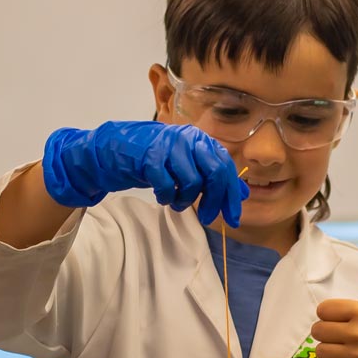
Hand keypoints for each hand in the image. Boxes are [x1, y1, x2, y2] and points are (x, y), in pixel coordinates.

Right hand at [41, 121, 248, 225]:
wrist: (114, 149)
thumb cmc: (153, 159)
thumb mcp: (187, 166)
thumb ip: (213, 176)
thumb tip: (243, 193)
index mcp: (200, 140)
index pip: (226, 168)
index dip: (232, 195)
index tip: (233, 218)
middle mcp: (188, 139)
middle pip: (215, 173)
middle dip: (215, 201)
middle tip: (208, 218)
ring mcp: (168, 147)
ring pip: (192, 182)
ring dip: (185, 200)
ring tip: (176, 202)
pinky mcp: (150, 158)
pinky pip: (168, 186)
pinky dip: (167, 197)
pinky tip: (162, 195)